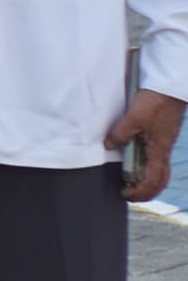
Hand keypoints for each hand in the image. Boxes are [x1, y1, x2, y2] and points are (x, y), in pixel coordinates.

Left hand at [110, 88, 184, 204]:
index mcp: (159, 150)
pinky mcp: (163, 136)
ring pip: (160, 170)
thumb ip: (121, 133)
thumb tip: (109, 146)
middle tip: (128, 193)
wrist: (170, 87)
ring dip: (147, 180)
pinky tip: (136, 162)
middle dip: (146, 191)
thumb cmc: (155, 101)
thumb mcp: (134, 117)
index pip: (153, 180)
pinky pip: (158, 159)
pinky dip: (148, 167)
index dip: (140, 192)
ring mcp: (164, 143)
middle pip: (160, 180)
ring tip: (130, 181)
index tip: (125, 193)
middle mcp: (164, 150)